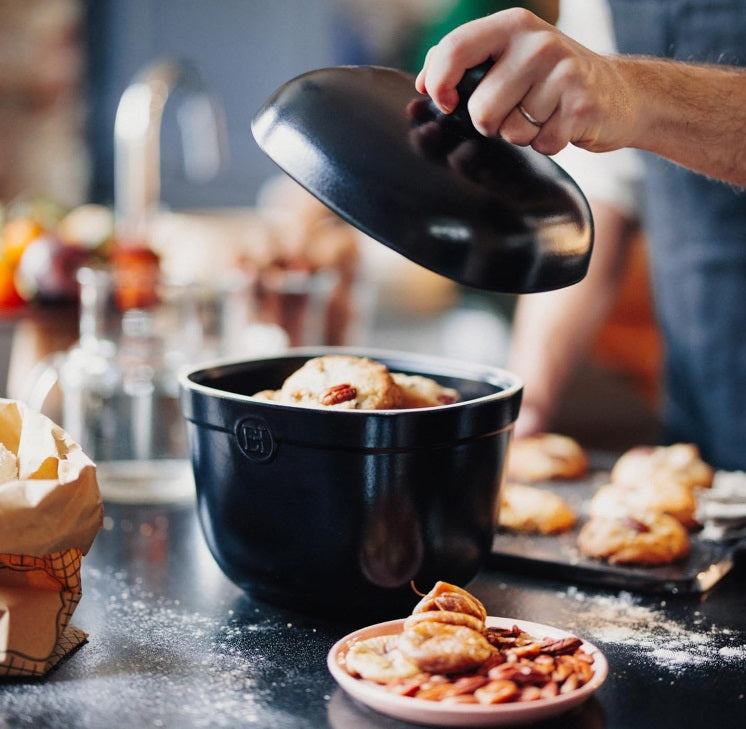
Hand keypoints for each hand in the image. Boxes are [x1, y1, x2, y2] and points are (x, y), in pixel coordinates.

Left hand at [415, 8, 635, 156]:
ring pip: (510, 131)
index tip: (446, 102)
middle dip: (490, 123)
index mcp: (511, 26)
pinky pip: (540, 144)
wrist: (619, 91)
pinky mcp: (581, 105)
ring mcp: (562, 72)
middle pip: (480, 109)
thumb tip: (423, 82)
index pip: (455, 49)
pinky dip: (546, 144)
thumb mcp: (509, 55)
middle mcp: (537, 42)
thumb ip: (466, 62)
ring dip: (521, 135)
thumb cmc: (550, 78)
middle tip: (513, 111)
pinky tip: (561, 125)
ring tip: (542, 115)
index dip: (439, 83)